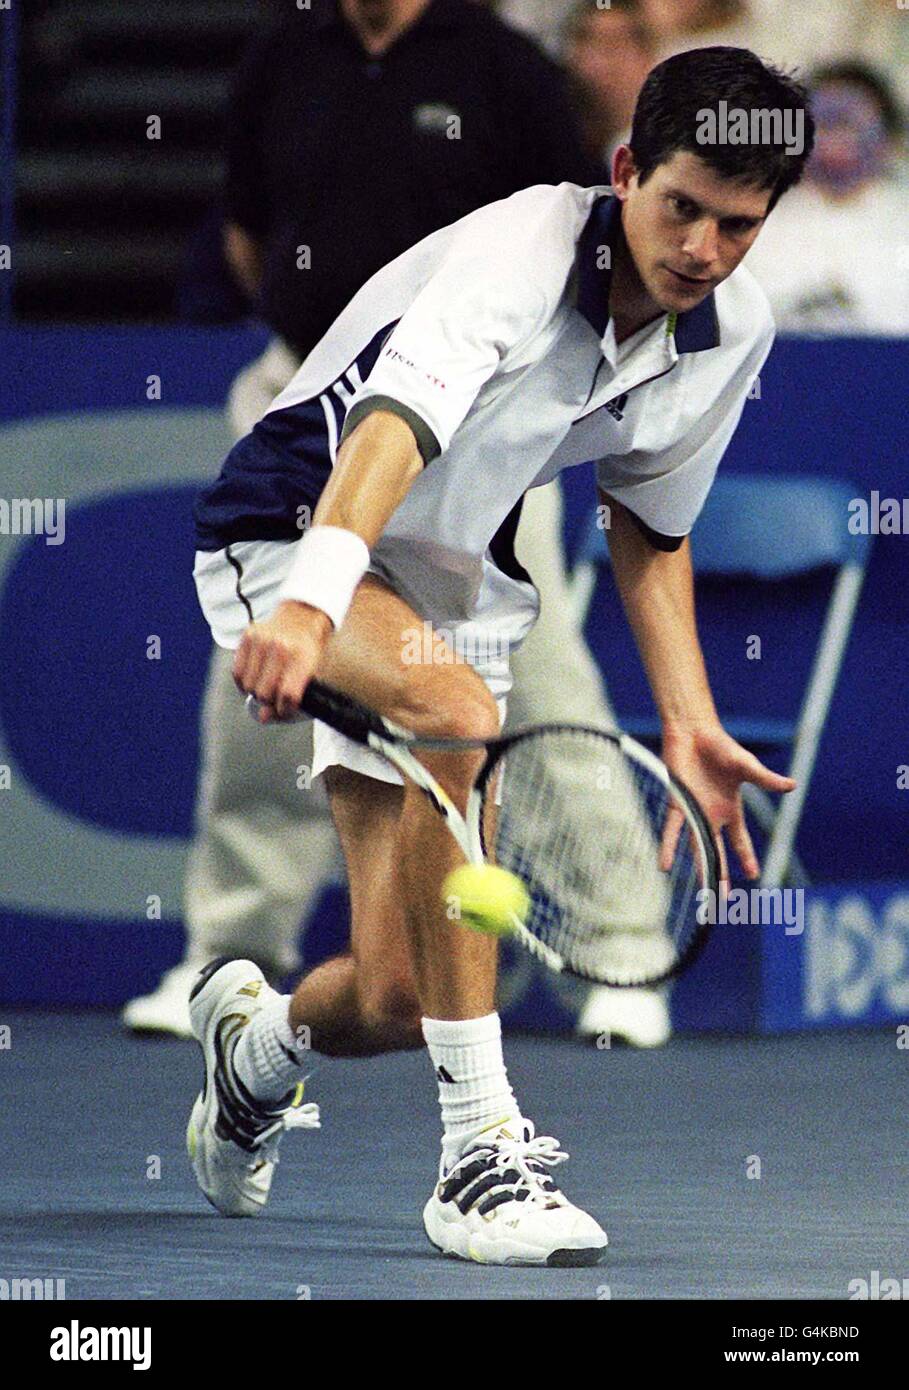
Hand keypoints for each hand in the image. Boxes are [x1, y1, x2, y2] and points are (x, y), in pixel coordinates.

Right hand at [233, 601, 331, 722]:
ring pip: (249, 686)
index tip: (284, 710)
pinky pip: (237, 672)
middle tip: (274, 698)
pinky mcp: (248, 636)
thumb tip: (262, 718)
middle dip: (269, 702)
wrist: (303, 615)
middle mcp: (281, 648)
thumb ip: (291, 698)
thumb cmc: (309, 648)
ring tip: (265, 686)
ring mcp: (262, 640)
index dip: (284, 710)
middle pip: (265, 693)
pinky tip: (253, 679)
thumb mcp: (311, 672)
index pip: (287, 696)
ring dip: (255, 692)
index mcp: (303, 657)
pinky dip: (243, 682)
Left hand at [660, 722, 795, 882]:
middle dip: (721, 874)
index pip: (740, 840)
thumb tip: (792, 786)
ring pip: (696, 846)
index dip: (747, 857)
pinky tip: (664, 865)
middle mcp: (712, 815)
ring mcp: (693, 811)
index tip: (754, 876)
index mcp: (730, 809)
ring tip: (702, 890)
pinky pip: (672, 829)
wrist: (693, 732)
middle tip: (724, 898)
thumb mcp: (746, 766)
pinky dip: (668, 846)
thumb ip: (766, 779)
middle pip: (718, 851)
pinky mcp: (677, 803)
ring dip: (699, 867)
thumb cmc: (720, 746)